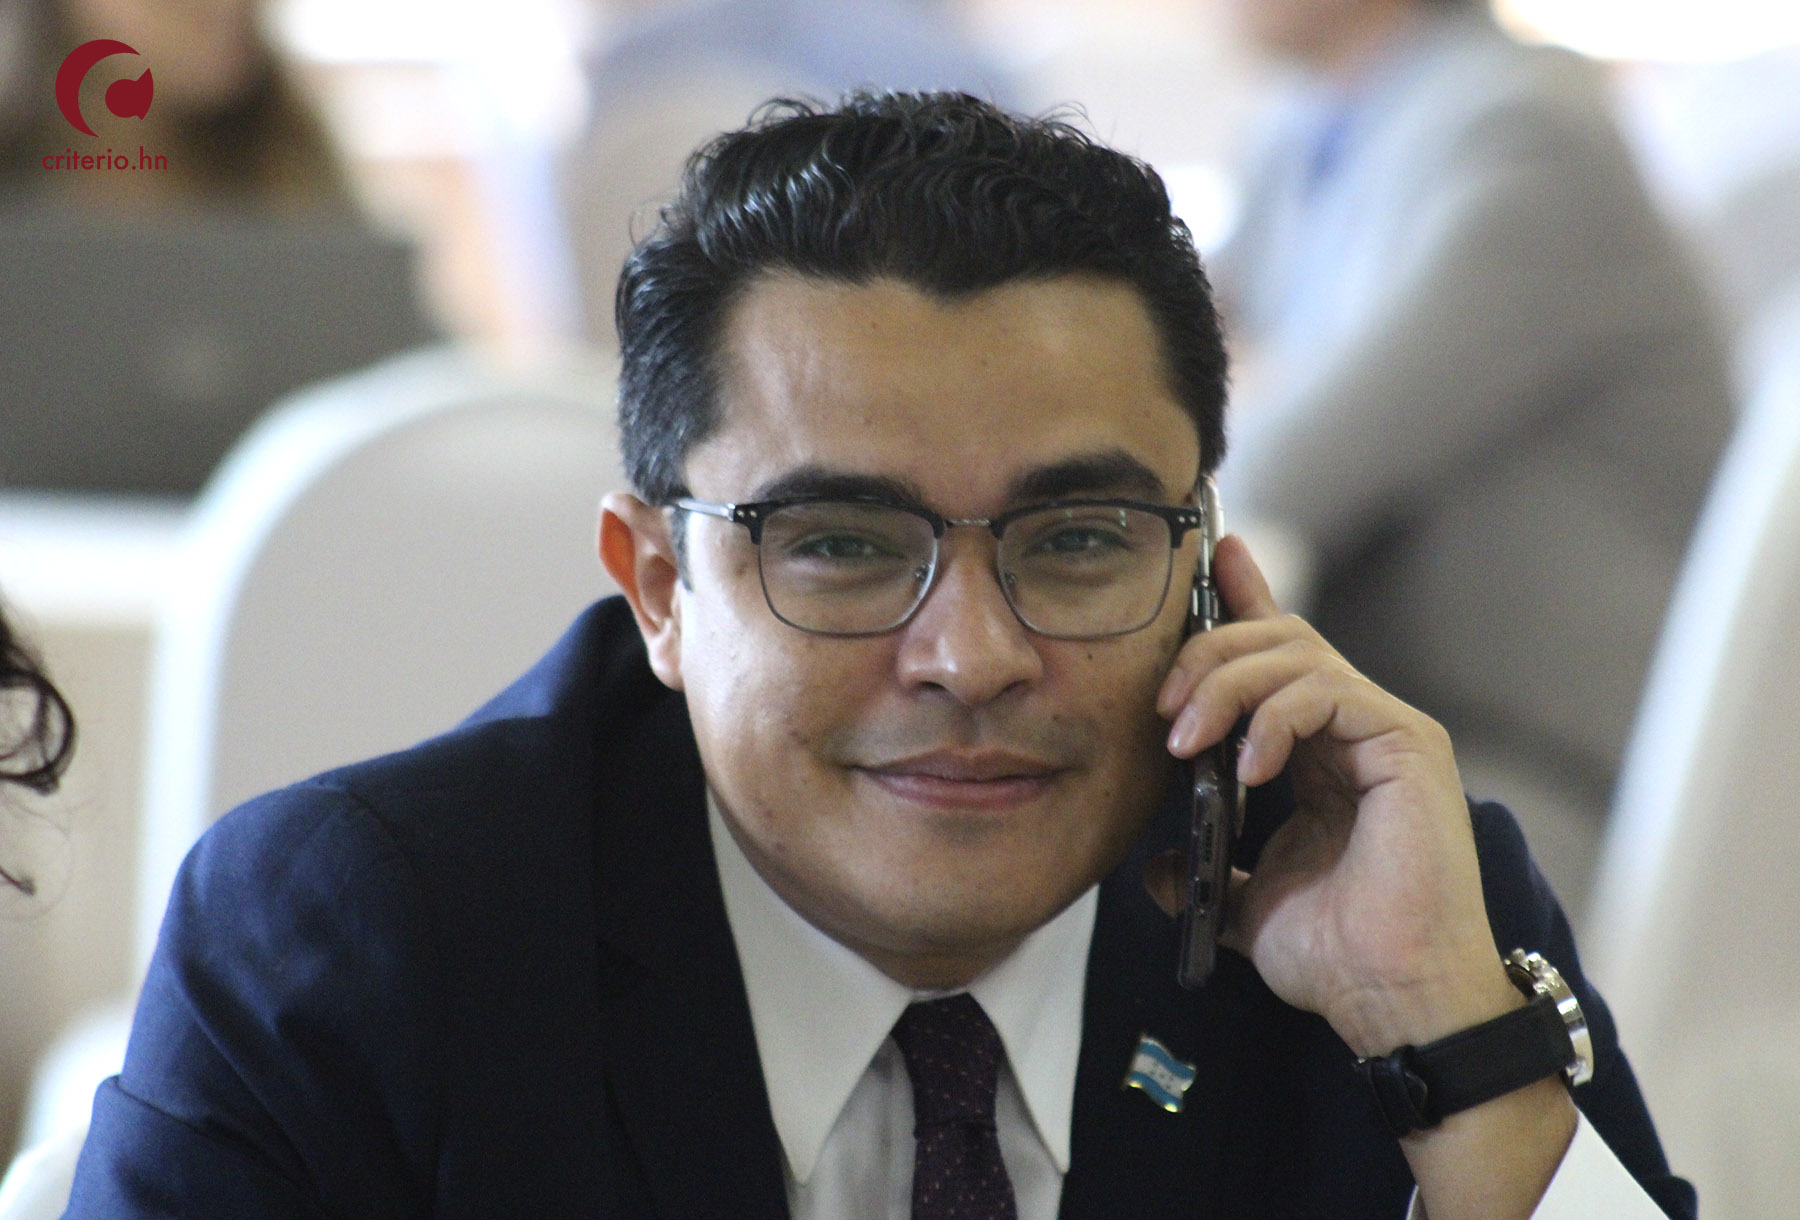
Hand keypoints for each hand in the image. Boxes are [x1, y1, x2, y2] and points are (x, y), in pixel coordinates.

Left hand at [1156, 534, 1518, 1055]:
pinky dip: (1274, 716)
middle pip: (1276, 637)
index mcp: (1319, 752)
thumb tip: (1154, 867)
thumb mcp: (1245, 905)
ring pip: (1296, 652)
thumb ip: (1204, 874)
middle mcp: (1355, 727)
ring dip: (1225, 684)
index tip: (1210, 561)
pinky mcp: (1407, 743)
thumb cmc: (1338, 956)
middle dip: (1207, 653)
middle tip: (1164, 707)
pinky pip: (1329, 690)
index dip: (1244, 598)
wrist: (1390, 999)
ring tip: (1187, 741)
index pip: (1279, 657)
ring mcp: (1384, 729)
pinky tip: (1247, 765)